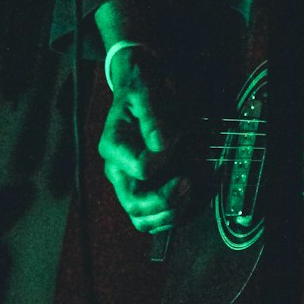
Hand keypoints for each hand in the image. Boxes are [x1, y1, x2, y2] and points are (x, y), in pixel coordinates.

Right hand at [97, 45, 189, 233]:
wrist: (143, 85)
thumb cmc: (143, 88)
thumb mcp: (146, 91)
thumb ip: (152, 116)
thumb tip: (160, 144)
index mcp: (114, 145)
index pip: (140, 169)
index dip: (163, 161)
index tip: (176, 143)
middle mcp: (118, 168)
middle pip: (134, 203)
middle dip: (165, 200)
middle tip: (188, 182)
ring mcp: (129, 181)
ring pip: (141, 218)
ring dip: (168, 214)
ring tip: (188, 193)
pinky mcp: (143, 188)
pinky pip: (151, 217)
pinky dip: (169, 216)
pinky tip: (185, 200)